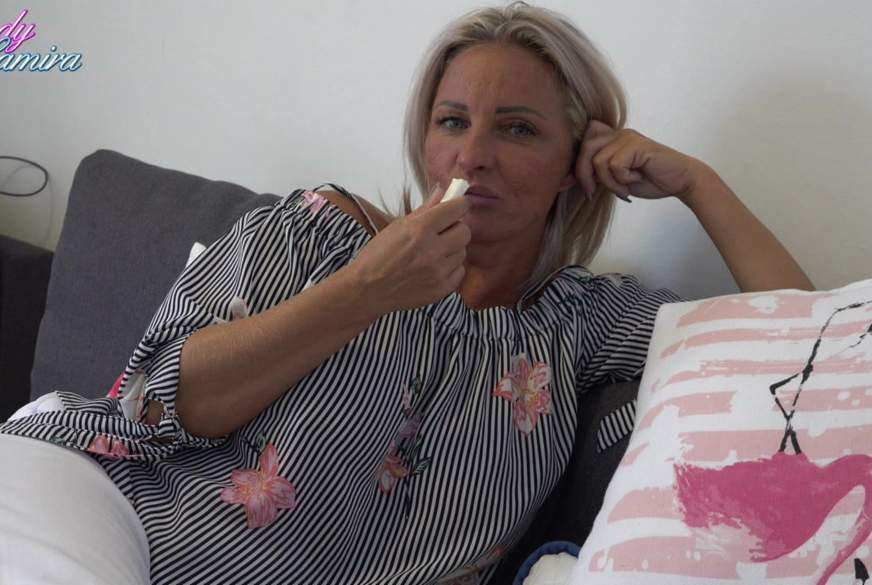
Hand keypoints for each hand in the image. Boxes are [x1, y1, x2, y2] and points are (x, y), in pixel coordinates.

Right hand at [346, 184, 471, 316]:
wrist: (367, 290)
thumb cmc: (378, 255)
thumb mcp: (397, 226)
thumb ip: (424, 210)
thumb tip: (443, 192)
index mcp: (419, 229)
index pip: (456, 209)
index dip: (460, 204)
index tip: (458, 205)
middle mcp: (432, 250)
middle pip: (465, 231)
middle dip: (456, 228)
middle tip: (443, 232)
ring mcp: (438, 272)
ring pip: (462, 252)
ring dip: (452, 249)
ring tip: (434, 253)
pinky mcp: (441, 289)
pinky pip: (459, 272)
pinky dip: (450, 268)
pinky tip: (434, 268)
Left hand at [574, 119, 714, 204]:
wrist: (680, 181)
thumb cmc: (650, 180)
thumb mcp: (616, 178)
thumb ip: (598, 173)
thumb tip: (571, 177)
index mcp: (612, 139)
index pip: (584, 139)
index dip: (577, 161)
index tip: (583, 184)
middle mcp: (618, 134)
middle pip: (584, 148)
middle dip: (583, 175)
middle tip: (592, 193)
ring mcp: (628, 137)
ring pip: (599, 161)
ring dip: (609, 183)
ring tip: (623, 189)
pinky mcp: (637, 145)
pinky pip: (614, 166)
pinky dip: (622, 180)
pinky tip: (636, 181)